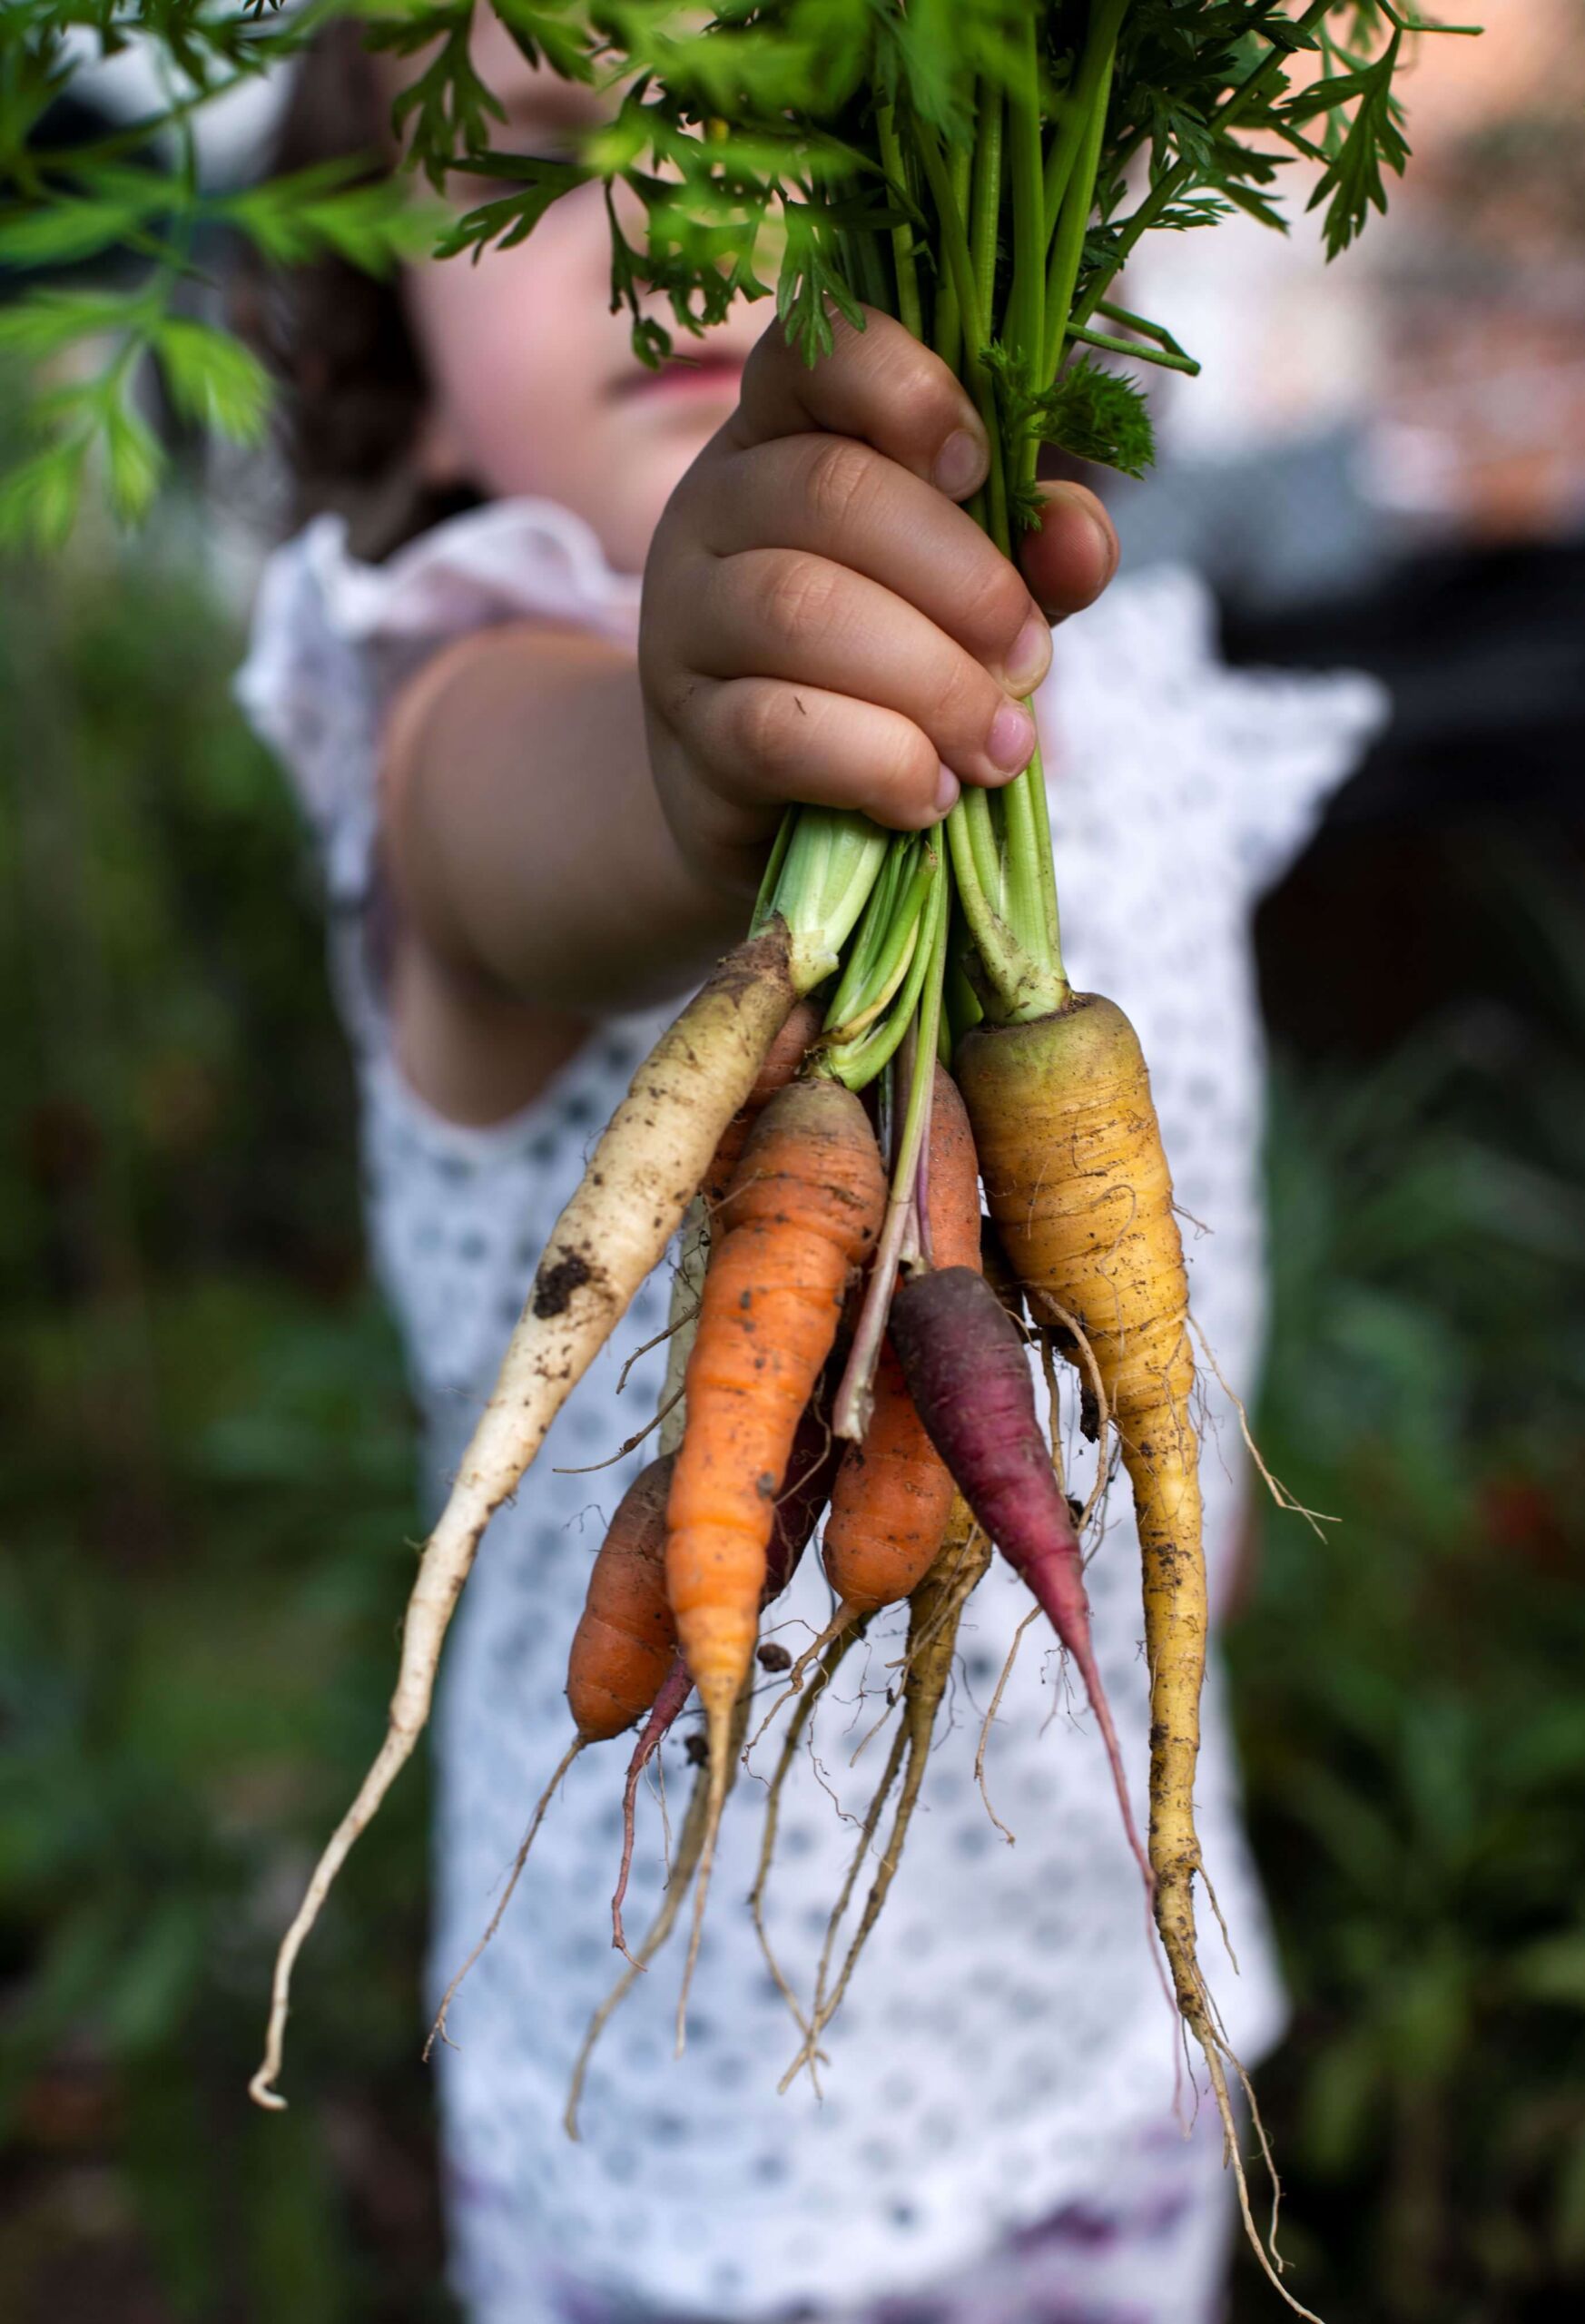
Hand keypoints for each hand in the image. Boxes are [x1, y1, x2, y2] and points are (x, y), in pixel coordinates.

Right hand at [640, 305, 1118, 893]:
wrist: (767, 812)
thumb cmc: (881, 675)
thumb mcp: (966, 596)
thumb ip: (1028, 554)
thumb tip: (1079, 539)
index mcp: (782, 436)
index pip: (813, 350)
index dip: (904, 386)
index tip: (979, 466)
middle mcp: (713, 509)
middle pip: (830, 491)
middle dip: (961, 579)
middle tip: (1029, 659)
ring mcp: (685, 621)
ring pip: (800, 610)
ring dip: (933, 681)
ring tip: (999, 745)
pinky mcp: (688, 736)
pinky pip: (778, 728)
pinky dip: (879, 761)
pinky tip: (930, 792)